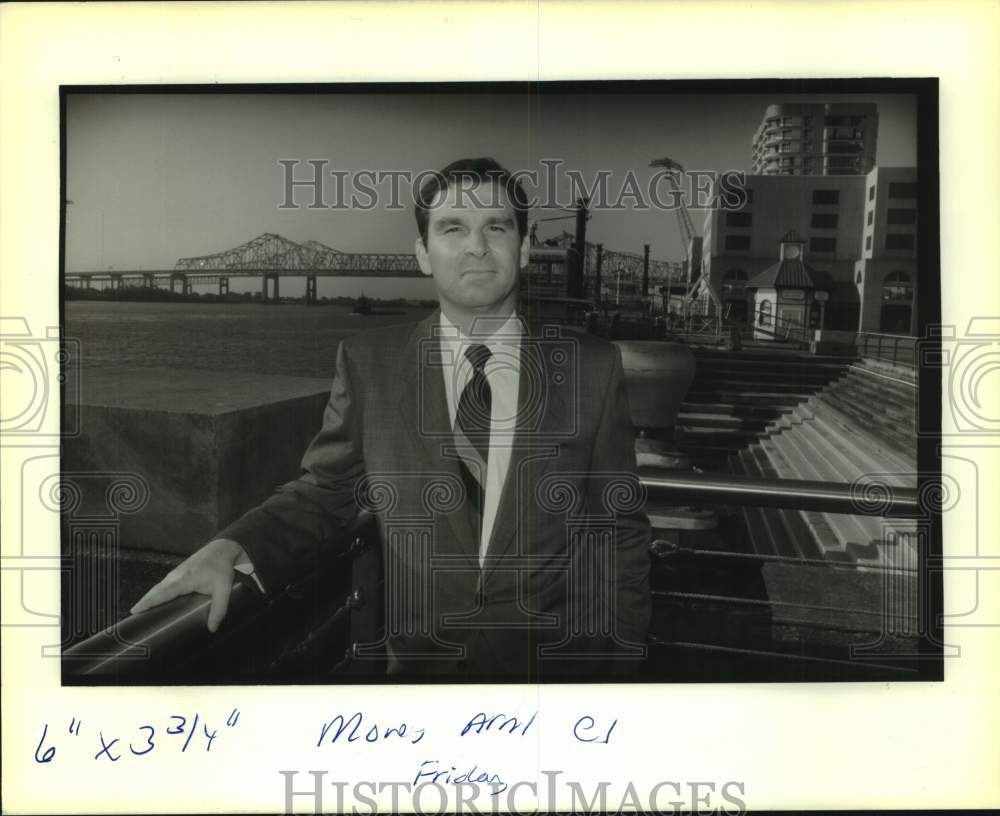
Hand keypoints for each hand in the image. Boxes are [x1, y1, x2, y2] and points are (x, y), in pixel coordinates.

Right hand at [130, 538, 248, 631]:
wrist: (223, 549)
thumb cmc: (222, 567)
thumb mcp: (224, 589)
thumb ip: (219, 609)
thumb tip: (212, 628)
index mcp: (185, 580)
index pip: (163, 593)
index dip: (149, 602)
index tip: (136, 610)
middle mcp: (176, 575)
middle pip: (155, 590)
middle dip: (143, 602)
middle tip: (133, 616)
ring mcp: (176, 572)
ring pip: (158, 587)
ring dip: (148, 597)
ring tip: (139, 611)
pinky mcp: (178, 572)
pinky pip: (163, 584)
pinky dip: (155, 592)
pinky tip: (153, 600)